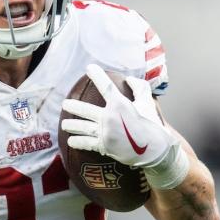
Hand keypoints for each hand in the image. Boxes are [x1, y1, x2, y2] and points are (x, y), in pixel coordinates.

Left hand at [61, 64, 176, 167]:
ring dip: (70, 125)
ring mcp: (105, 133)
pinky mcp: (104, 146)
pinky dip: (77, 142)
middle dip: (72, 105)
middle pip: (84, 109)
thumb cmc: (152, 125)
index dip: (96, 75)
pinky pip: (86, 143)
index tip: (89, 68)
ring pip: (82, 127)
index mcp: (120, 104)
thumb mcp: (148, 103)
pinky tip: (71, 141)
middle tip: (65, 103)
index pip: (105, 86)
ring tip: (65, 124)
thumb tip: (128, 79)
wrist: (154, 150)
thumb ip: (139, 88)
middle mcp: (109, 117)